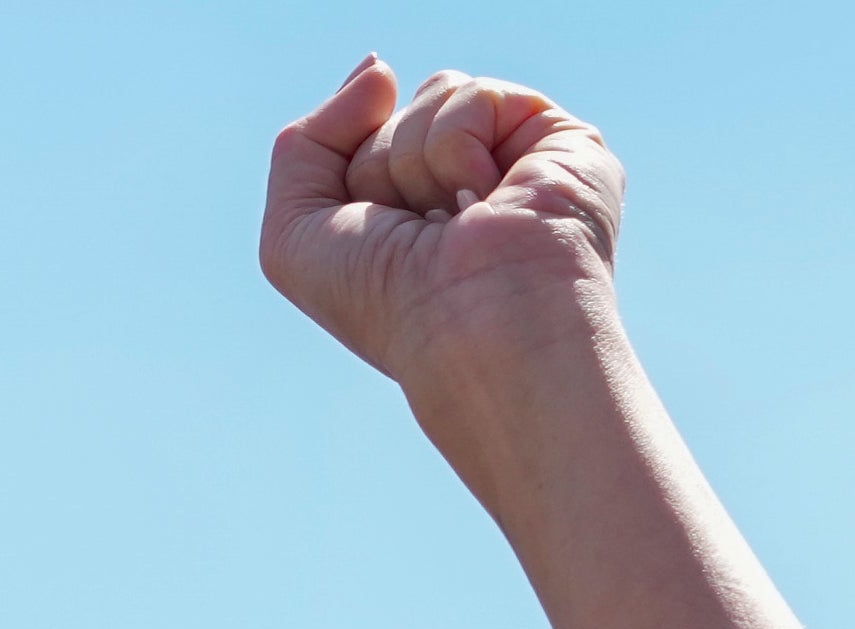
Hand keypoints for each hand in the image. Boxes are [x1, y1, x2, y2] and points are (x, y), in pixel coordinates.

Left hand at [257, 59, 623, 412]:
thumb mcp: (294, 234)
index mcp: (414, 206)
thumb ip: (304, 142)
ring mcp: (515, 156)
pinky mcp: (560, 140)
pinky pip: (474, 94)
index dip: (352, 179)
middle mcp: (466, 180)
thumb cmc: (386, 305)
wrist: (470, 332)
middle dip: (382, 172)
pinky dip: (459, 150)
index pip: (363, 134)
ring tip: (456, 225)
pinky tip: (487, 203)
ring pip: (435, 92)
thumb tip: (380, 69)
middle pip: (395, 112)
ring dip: (418, 165)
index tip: (378, 240)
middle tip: (420, 236)